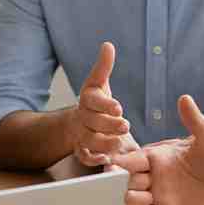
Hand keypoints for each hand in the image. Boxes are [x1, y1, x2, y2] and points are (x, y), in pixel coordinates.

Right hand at [69, 42, 136, 166]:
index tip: (119, 107)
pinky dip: (93, 159)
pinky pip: (84, 156)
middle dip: (108, 124)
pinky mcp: (82, 150)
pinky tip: (106, 159)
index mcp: (86, 99)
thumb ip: (103, 67)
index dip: (105, 104)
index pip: (92, 100)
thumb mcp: (98, 84)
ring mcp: (80, 134)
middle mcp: (81, 117)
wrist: (79, 123)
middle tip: (125, 125)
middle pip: (92, 122)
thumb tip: (108, 45)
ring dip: (103, 142)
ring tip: (118, 142)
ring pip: (88, 140)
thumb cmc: (94, 102)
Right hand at [117, 95, 203, 204]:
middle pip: (126, 180)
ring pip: (133, 199)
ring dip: (133, 199)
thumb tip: (185, 98)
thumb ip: (194, 120)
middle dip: (121, 182)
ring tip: (142, 198)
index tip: (114, 164)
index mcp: (158, 157)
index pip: (131, 159)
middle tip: (126, 182)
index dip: (120, 162)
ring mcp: (160, 196)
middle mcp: (155, 176)